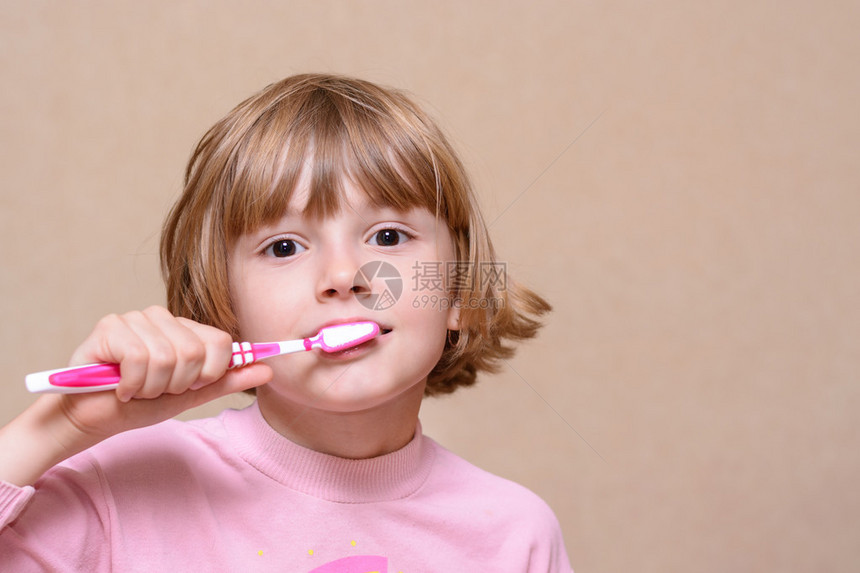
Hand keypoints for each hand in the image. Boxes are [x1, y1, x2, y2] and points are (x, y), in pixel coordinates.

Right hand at [55, 305, 271, 439]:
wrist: (93, 419)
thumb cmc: (139, 405)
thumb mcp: (190, 395)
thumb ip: (227, 380)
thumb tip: (267, 369)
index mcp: (184, 329)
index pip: (222, 342)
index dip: (209, 373)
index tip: (186, 386)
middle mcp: (160, 317)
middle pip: (195, 352)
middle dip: (177, 384)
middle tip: (156, 389)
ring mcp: (134, 319)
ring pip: (167, 357)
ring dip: (151, 387)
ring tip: (137, 389)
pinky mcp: (109, 327)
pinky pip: (139, 359)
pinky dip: (132, 384)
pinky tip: (121, 387)